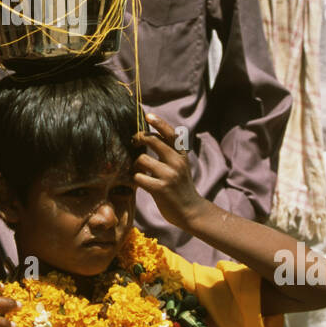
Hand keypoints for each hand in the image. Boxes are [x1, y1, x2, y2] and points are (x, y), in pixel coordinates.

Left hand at [133, 115, 205, 230]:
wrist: (190, 210)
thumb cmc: (180, 186)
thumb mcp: (180, 166)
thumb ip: (169, 152)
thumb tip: (148, 137)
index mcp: (181, 155)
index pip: (170, 134)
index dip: (159, 123)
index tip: (148, 116)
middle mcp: (177, 162)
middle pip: (153, 140)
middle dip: (139, 139)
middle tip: (134, 142)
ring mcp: (169, 175)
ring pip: (142, 160)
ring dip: (136, 165)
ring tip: (139, 170)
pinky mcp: (161, 189)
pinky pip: (139, 178)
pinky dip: (136, 179)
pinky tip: (141, 183)